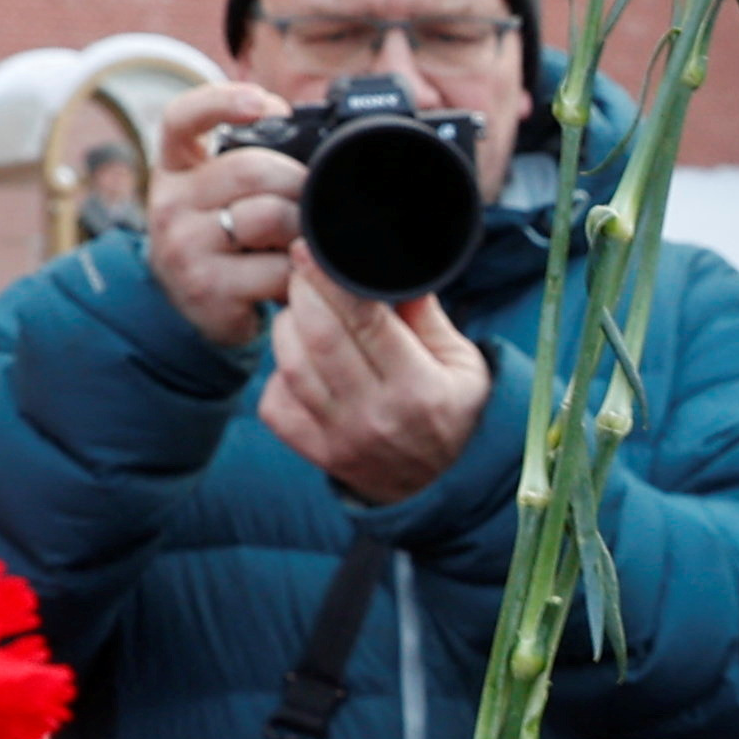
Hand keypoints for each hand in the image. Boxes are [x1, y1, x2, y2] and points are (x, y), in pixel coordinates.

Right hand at [147, 78, 303, 348]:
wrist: (197, 306)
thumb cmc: (224, 234)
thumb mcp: (223, 190)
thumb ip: (253, 157)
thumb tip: (305, 129)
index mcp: (175, 165)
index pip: (183, 118)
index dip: (223, 101)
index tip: (267, 104)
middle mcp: (169, 201)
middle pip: (251, 169)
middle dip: (298, 181)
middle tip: (314, 198)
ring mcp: (183, 247)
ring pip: (267, 216)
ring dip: (302, 226)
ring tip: (303, 237)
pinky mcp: (206, 288)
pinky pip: (276, 268)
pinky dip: (300, 270)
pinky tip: (296, 272)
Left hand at [260, 258, 494, 507]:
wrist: (442, 487)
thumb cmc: (454, 410)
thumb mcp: (462, 362)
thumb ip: (425, 315)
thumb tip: (388, 266)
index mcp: (418, 389)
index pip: (366, 322)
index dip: (332, 280)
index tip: (312, 250)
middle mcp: (376, 416)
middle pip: (319, 338)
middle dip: (303, 292)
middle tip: (303, 270)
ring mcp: (342, 439)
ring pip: (290, 367)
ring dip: (288, 326)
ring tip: (302, 309)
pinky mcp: (317, 453)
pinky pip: (276, 405)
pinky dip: (277, 374)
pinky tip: (298, 359)